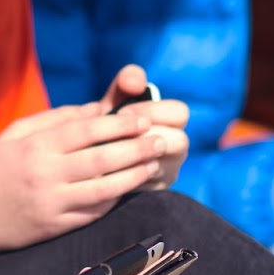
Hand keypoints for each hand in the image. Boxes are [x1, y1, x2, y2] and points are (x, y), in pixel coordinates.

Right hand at [0, 101, 169, 255]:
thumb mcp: (14, 134)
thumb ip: (54, 120)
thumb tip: (97, 109)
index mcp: (34, 147)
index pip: (86, 131)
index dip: (119, 124)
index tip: (143, 118)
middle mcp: (44, 175)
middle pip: (102, 159)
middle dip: (137, 148)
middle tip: (161, 140)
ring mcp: (52, 203)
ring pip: (104, 189)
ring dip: (134, 176)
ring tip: (155, 164)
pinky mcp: (56, 227)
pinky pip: (94, 212)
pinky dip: (117, 199)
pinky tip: (132, 187)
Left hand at [102, 65, 190, 189]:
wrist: (93, 155)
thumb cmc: (110, 122)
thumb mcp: (117, 100)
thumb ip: (126, 84)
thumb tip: (134, 83)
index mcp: (172, 122)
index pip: (179, 112)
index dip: (152, 110)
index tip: (123, 111)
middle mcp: (176, 147)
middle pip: (180, 140)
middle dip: (145, 135)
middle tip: (117, 133)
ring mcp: (168, 171)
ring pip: (164, 165)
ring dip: (135, 157)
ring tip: (110, 152)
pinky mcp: (155, 191)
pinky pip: (147, 186)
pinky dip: (125, 176)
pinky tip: (106, 170)